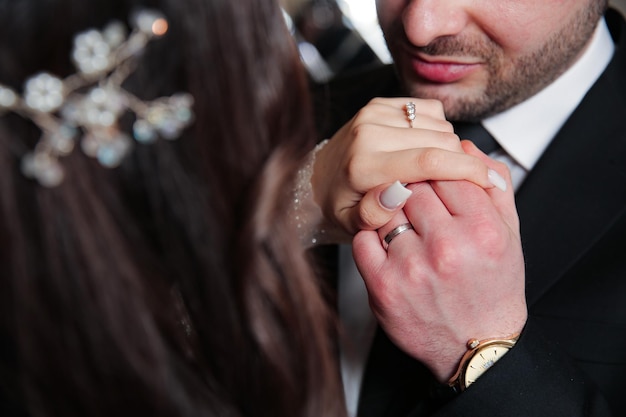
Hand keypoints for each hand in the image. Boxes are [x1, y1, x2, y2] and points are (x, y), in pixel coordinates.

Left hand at [311, 97, 503, 237]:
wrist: (316, 177)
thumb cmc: (339, 206)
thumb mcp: (352, 225)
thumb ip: (375, 215)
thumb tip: (401, 192)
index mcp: (363, 164)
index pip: (428, 160)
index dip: (466, 169)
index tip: (490, 181)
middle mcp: (368, 131)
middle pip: (440, 140)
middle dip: (458, 162)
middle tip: (456, 184)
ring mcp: (374, 112)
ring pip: (439, 124)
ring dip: (447, 146)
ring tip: (433, 171)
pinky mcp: (380, 103)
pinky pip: (430, 111)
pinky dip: (436, 130)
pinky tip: (423, 149)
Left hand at [352, 141, 526, 381]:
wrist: (476, 348)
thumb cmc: (494, 287)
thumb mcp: (510, 234)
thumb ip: (493, 185)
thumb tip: (466, 147)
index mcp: (482, 229)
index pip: (448, 170)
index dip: (439, 170)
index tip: (435, 180)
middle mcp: (447, 247)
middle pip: (414, 185)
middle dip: (415, 187)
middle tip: (418, 201)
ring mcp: (411, 268)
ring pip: (386, 207)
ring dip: (392, 209)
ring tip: (405, 223)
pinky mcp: (383, 287)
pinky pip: (364, 238)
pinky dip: (372, 234)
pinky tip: (388, 242)